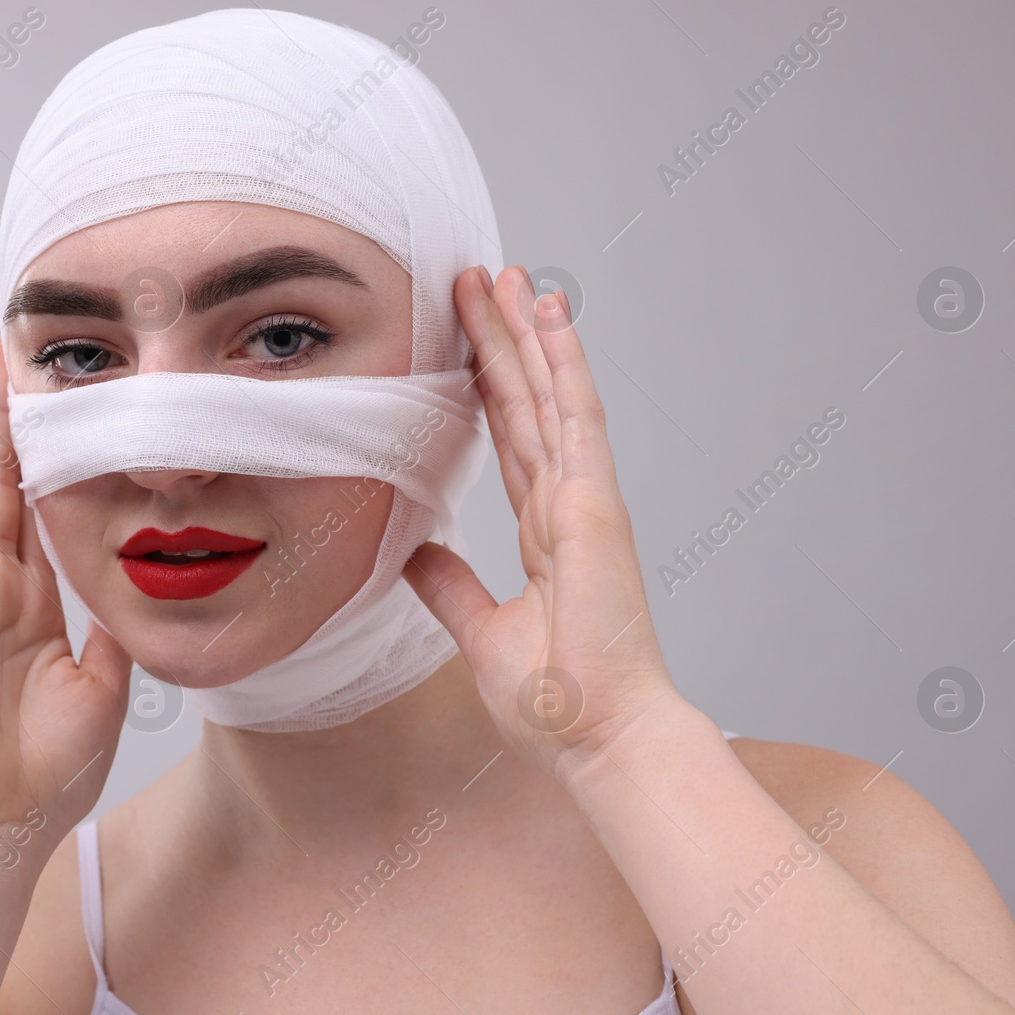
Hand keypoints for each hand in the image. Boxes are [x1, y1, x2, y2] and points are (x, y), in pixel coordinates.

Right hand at [0, 338, 130, 846]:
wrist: (1, 825)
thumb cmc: (47, 772)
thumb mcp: (105, 686)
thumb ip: (113, 629)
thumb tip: (140, 586)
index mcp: (35, 601)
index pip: (40, 507)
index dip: (47, 454)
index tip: (56, 400)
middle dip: (4, 420)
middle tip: (9, 354)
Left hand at [402, 266, 685, 777]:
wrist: (598, 739)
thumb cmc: (557, 702)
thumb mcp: (481, 631)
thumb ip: (450, 585)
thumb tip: (415, 550)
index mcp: (545, 532)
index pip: (508, 438)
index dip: (486, 384)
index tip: (466, 335)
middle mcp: (567, 504)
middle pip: (525, 403)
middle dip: (502, 339)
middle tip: (480, 279)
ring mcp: (585, 500)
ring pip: (549, 396)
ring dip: (528, 333)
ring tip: (510, 276)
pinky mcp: (596, 506)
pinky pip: (575, 420)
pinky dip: (564, 364)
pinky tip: (551, 317)